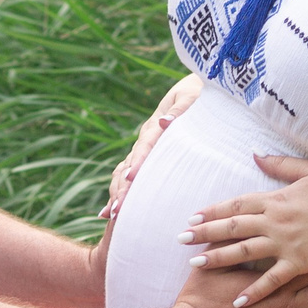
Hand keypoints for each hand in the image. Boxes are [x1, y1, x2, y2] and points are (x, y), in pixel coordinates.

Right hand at [100, 74, 203, 221]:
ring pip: (122, 173)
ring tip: (112, 215)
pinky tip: (108, 213)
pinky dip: (117, 193)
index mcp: (156, 125)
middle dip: (121, 187)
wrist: (195, 93)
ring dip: (116, 193)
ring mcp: (142, 150)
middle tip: (118, 209)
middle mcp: (145, 140)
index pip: (145, 146)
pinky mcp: (145, 159)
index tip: (130, 179)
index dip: (137, 162)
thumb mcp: (193, 97)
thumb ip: (181, 110)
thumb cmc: (199, 96)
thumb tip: (164, 122)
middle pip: (128, 165)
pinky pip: (126, 177)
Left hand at [181, 154, 307, 306]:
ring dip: (218, 258)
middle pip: (232, 227)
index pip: (237, 204)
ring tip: (195, 263)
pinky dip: (254, 291)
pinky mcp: (299, 264)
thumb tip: (255, 155)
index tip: (193, 216)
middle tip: (180, 238)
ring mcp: (286, 244)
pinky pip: (271, 280)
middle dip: (204, 233)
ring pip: (244, 252)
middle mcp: (276, 221)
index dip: (213, 211)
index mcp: (277, 199)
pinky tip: (237, 300)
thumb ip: (281, 165)